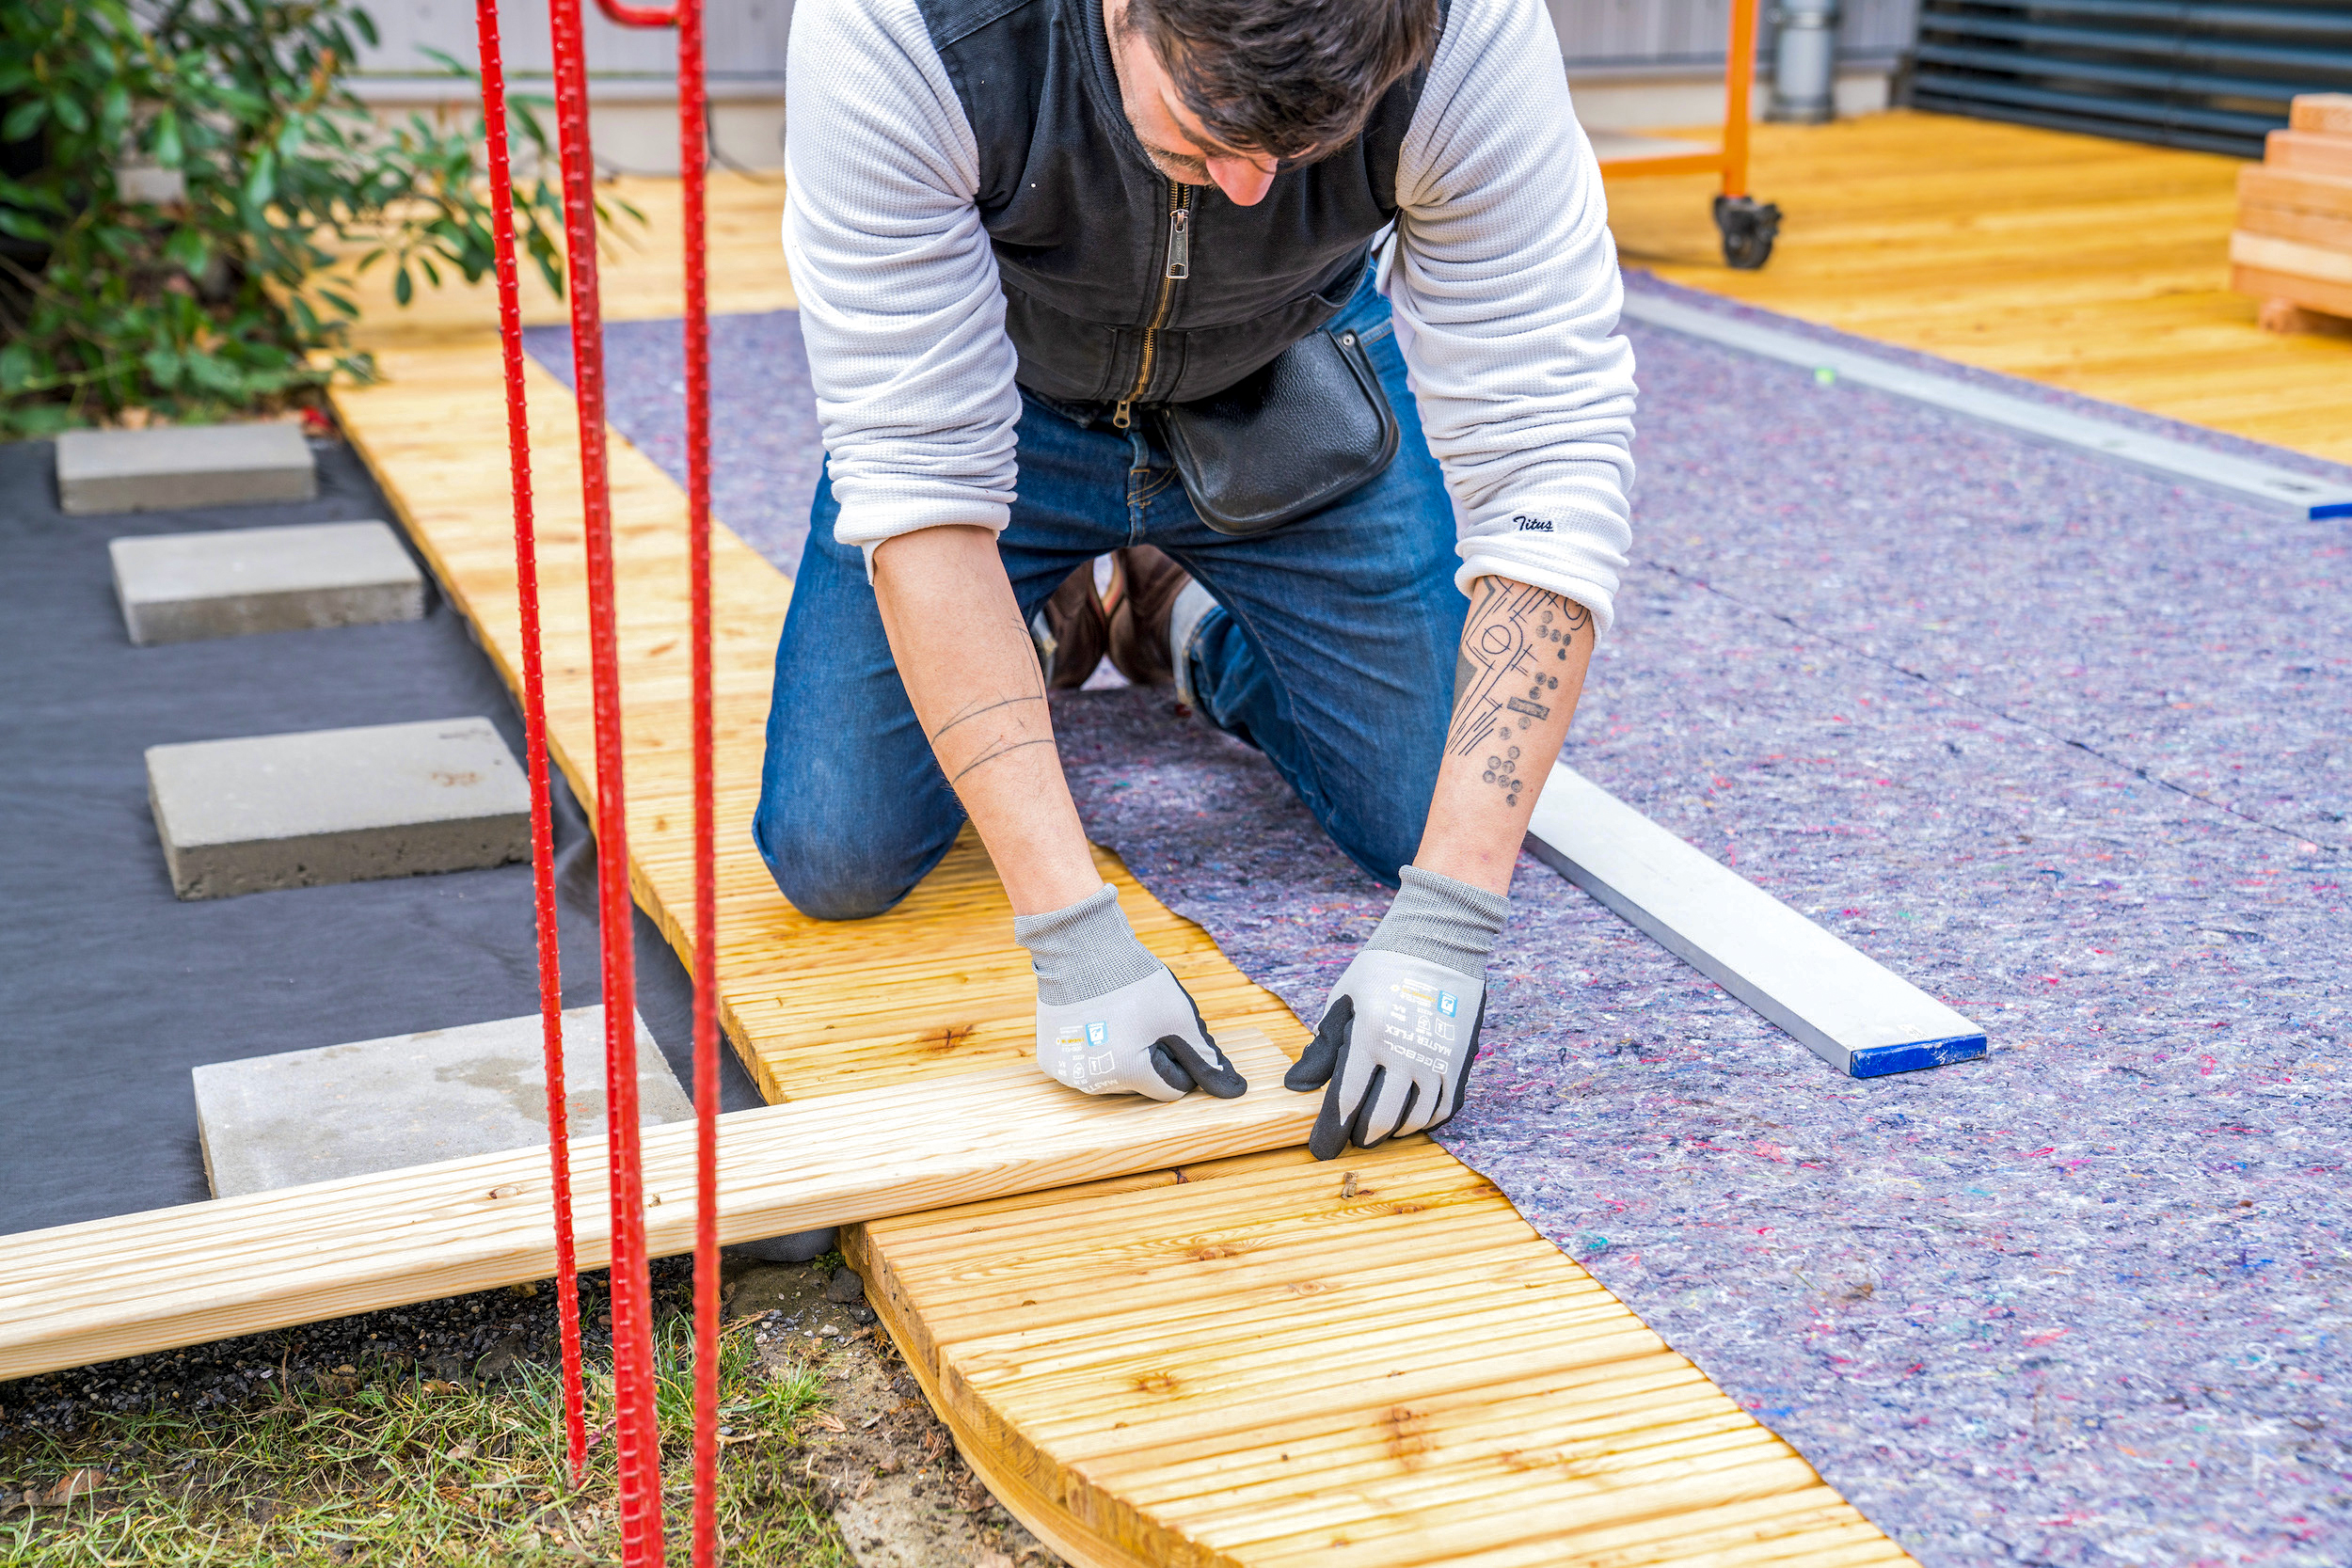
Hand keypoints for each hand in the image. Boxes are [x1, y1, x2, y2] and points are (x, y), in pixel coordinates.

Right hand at [1015, 882, 1245, 1102]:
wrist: (1080, 948)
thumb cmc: (1134, 981)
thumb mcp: (1179, 1017)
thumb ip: (1206, 1057)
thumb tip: (1235, 1090)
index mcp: (1127, 1073)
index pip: (1171, 1089)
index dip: (1178, 1060)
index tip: (1169, 1032)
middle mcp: (1093, 1082)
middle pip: (1141, 1085)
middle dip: (1149, 1058)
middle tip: (1141, 1020)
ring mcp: (1068, 1073)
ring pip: (1113, 1077)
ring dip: (1122, 1056)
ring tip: (1116, 1019)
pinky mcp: (1051, 1062)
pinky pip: (1086, 1067)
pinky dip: (1095, 1051)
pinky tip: (1095, 1023)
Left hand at [1281, 865, 1505, 1158]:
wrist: (1440, 943)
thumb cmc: (1381, 970)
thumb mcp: (1342, 1001)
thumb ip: (1322, 1048)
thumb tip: (1297, 1086)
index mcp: (1370, 1034)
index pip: (1345, 1099)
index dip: (1331, 1131)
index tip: (1320, 1149)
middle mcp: (1405, 1052)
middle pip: (1379, 1118)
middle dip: (1360, 1137)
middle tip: (1349, 1138)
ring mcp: (1436, 1060)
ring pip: (1413, 1120)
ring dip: (1391, 1132)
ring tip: (1375, 1129)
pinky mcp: (1458, 1062)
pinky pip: (1441, 1109)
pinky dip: (1421, 1122)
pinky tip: (1407, 1118)